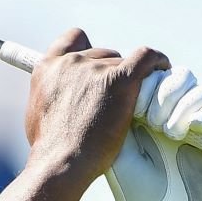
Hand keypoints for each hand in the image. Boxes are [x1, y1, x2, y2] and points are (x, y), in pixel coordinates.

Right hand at [24, 29, 170, 189]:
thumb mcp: (37, 111)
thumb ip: (53, 93)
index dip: (90, 50)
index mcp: (48, 67)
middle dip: (111, 72)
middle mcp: (72, 62)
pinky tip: (163, 68)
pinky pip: (146, 58)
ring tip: (133, 101)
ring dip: (128, 80)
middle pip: (103, 54)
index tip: (98, 64)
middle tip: (116, 97)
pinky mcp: (120, 80)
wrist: (61, 161)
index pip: (74, 39)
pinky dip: (157, 60)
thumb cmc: (49, 148)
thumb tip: (64, 98)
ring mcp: (96, 69)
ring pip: (122, 64)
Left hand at [105, 66, 201, 200]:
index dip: (149, 82)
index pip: (155, 77)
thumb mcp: (118, 149)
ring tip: (167, 130)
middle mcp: (176, 115)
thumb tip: (117, 81)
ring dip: (185, 103)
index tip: (135, 105)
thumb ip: (119, 114)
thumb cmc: (134, 191)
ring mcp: (199, 126)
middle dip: (167, 91)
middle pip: (180, 77)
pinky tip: (193, 126)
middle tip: (152, 119)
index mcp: (150, 112)